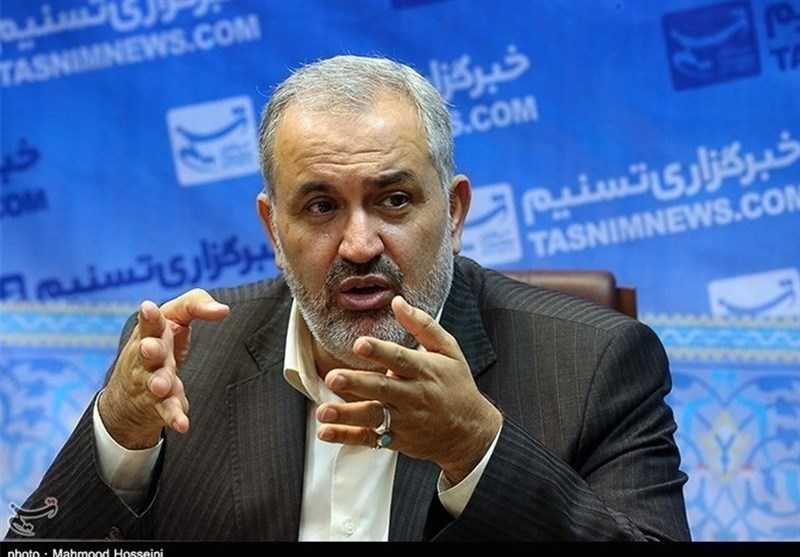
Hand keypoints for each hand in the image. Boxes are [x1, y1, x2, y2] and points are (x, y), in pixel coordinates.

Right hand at [98, 288, 229, 448]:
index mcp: (153, 331)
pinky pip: (166, 410)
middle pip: (148, 351)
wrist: (130, 389)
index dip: (149, 316)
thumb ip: (197, 305)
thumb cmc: (161, 340)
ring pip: (154, 382)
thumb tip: (224, 310)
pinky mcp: (160, 403)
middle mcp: (148, 356)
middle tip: (148, 348)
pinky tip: (182, 425)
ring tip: (162, 387)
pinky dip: (173, 416)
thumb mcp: (175, 316)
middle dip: (149, 350)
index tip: (148, 308)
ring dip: (158, 384)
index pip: (150, 321)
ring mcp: (151, 380)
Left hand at [316, 296, 502, 483]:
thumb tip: (397, 301)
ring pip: (373, 416)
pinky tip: (325, 432)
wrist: (470, 431)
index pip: (400, 359)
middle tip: (333, 377)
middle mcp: (413, 396)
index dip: (380, 351)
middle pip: (382, 388)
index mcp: (425, 370)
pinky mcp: (396, 439)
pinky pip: (369, 439)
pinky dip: (346, 437)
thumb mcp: (449, 351)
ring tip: (323, 411)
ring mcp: (404, 420)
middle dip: (356, 383)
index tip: (360, 344)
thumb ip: (422, 325)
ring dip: (347, 414)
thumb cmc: (456, 384)